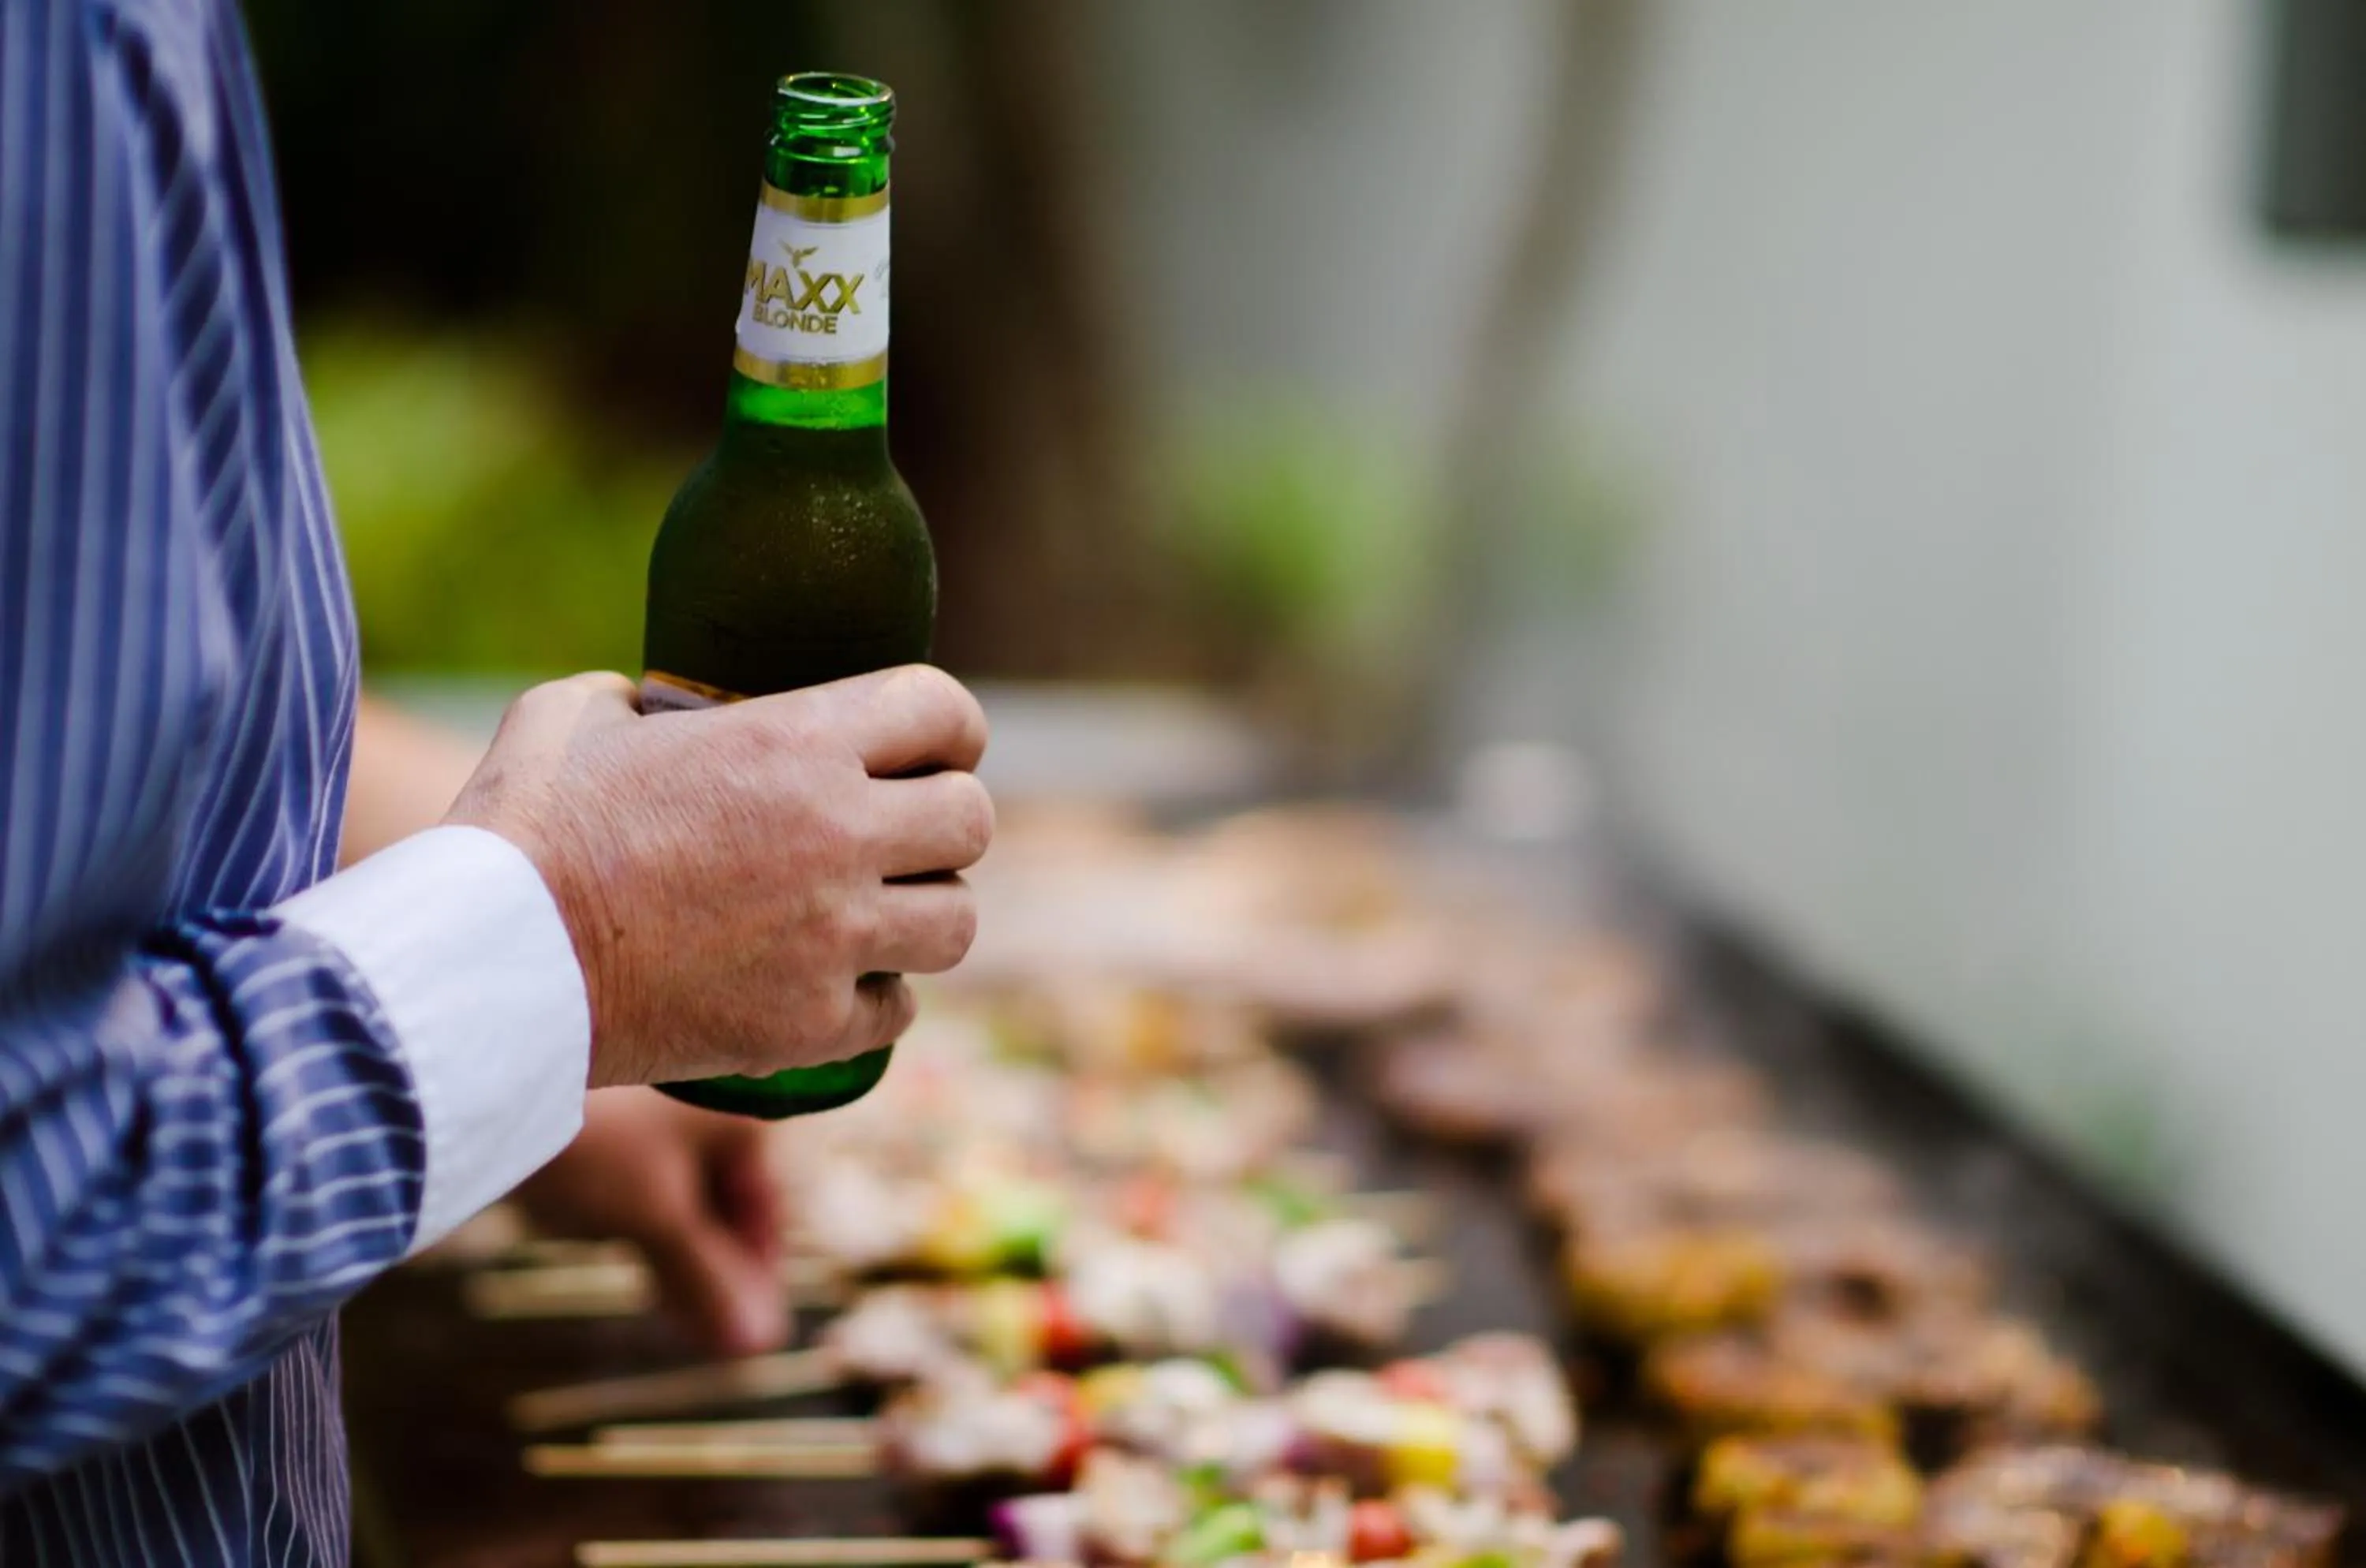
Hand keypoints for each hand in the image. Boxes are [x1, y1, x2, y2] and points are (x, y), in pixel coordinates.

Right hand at [446, 665, 992, 1088]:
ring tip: (876, 913)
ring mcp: (832, 938)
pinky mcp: (808, 1025)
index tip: (932, 748)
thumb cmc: (522, 831)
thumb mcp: (575, 716)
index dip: (948, 728)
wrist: (490, 966)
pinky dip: (874, 1000)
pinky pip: (898, 1010)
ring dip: (923, 914)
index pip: (944, 711)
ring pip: (958, 922)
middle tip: (899, 836)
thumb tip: (653, 710)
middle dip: (942, 824)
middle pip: (972, 821)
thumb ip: (638, 698)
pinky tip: (832, 984)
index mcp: (797, 743)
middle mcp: (838, 836)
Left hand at [514, 1089, 786, 1355]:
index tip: (750, 1339)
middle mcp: (706, 1117)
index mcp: (735, 1120)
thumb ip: (710, 1281)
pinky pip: (652, 1200)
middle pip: (727, 1211)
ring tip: (685, 1323)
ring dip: (689, 1266)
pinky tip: (654, 1285)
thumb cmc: (594, 1148)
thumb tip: (760, 1344)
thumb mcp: (659, 1219)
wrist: (497, 1096)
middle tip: (717, 1342)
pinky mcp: (616, 1143)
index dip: (758, 1278)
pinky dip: (656, 1241)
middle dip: (721, 1276)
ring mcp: (660, 1128)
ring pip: (688, 1209)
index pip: (765, 1210)